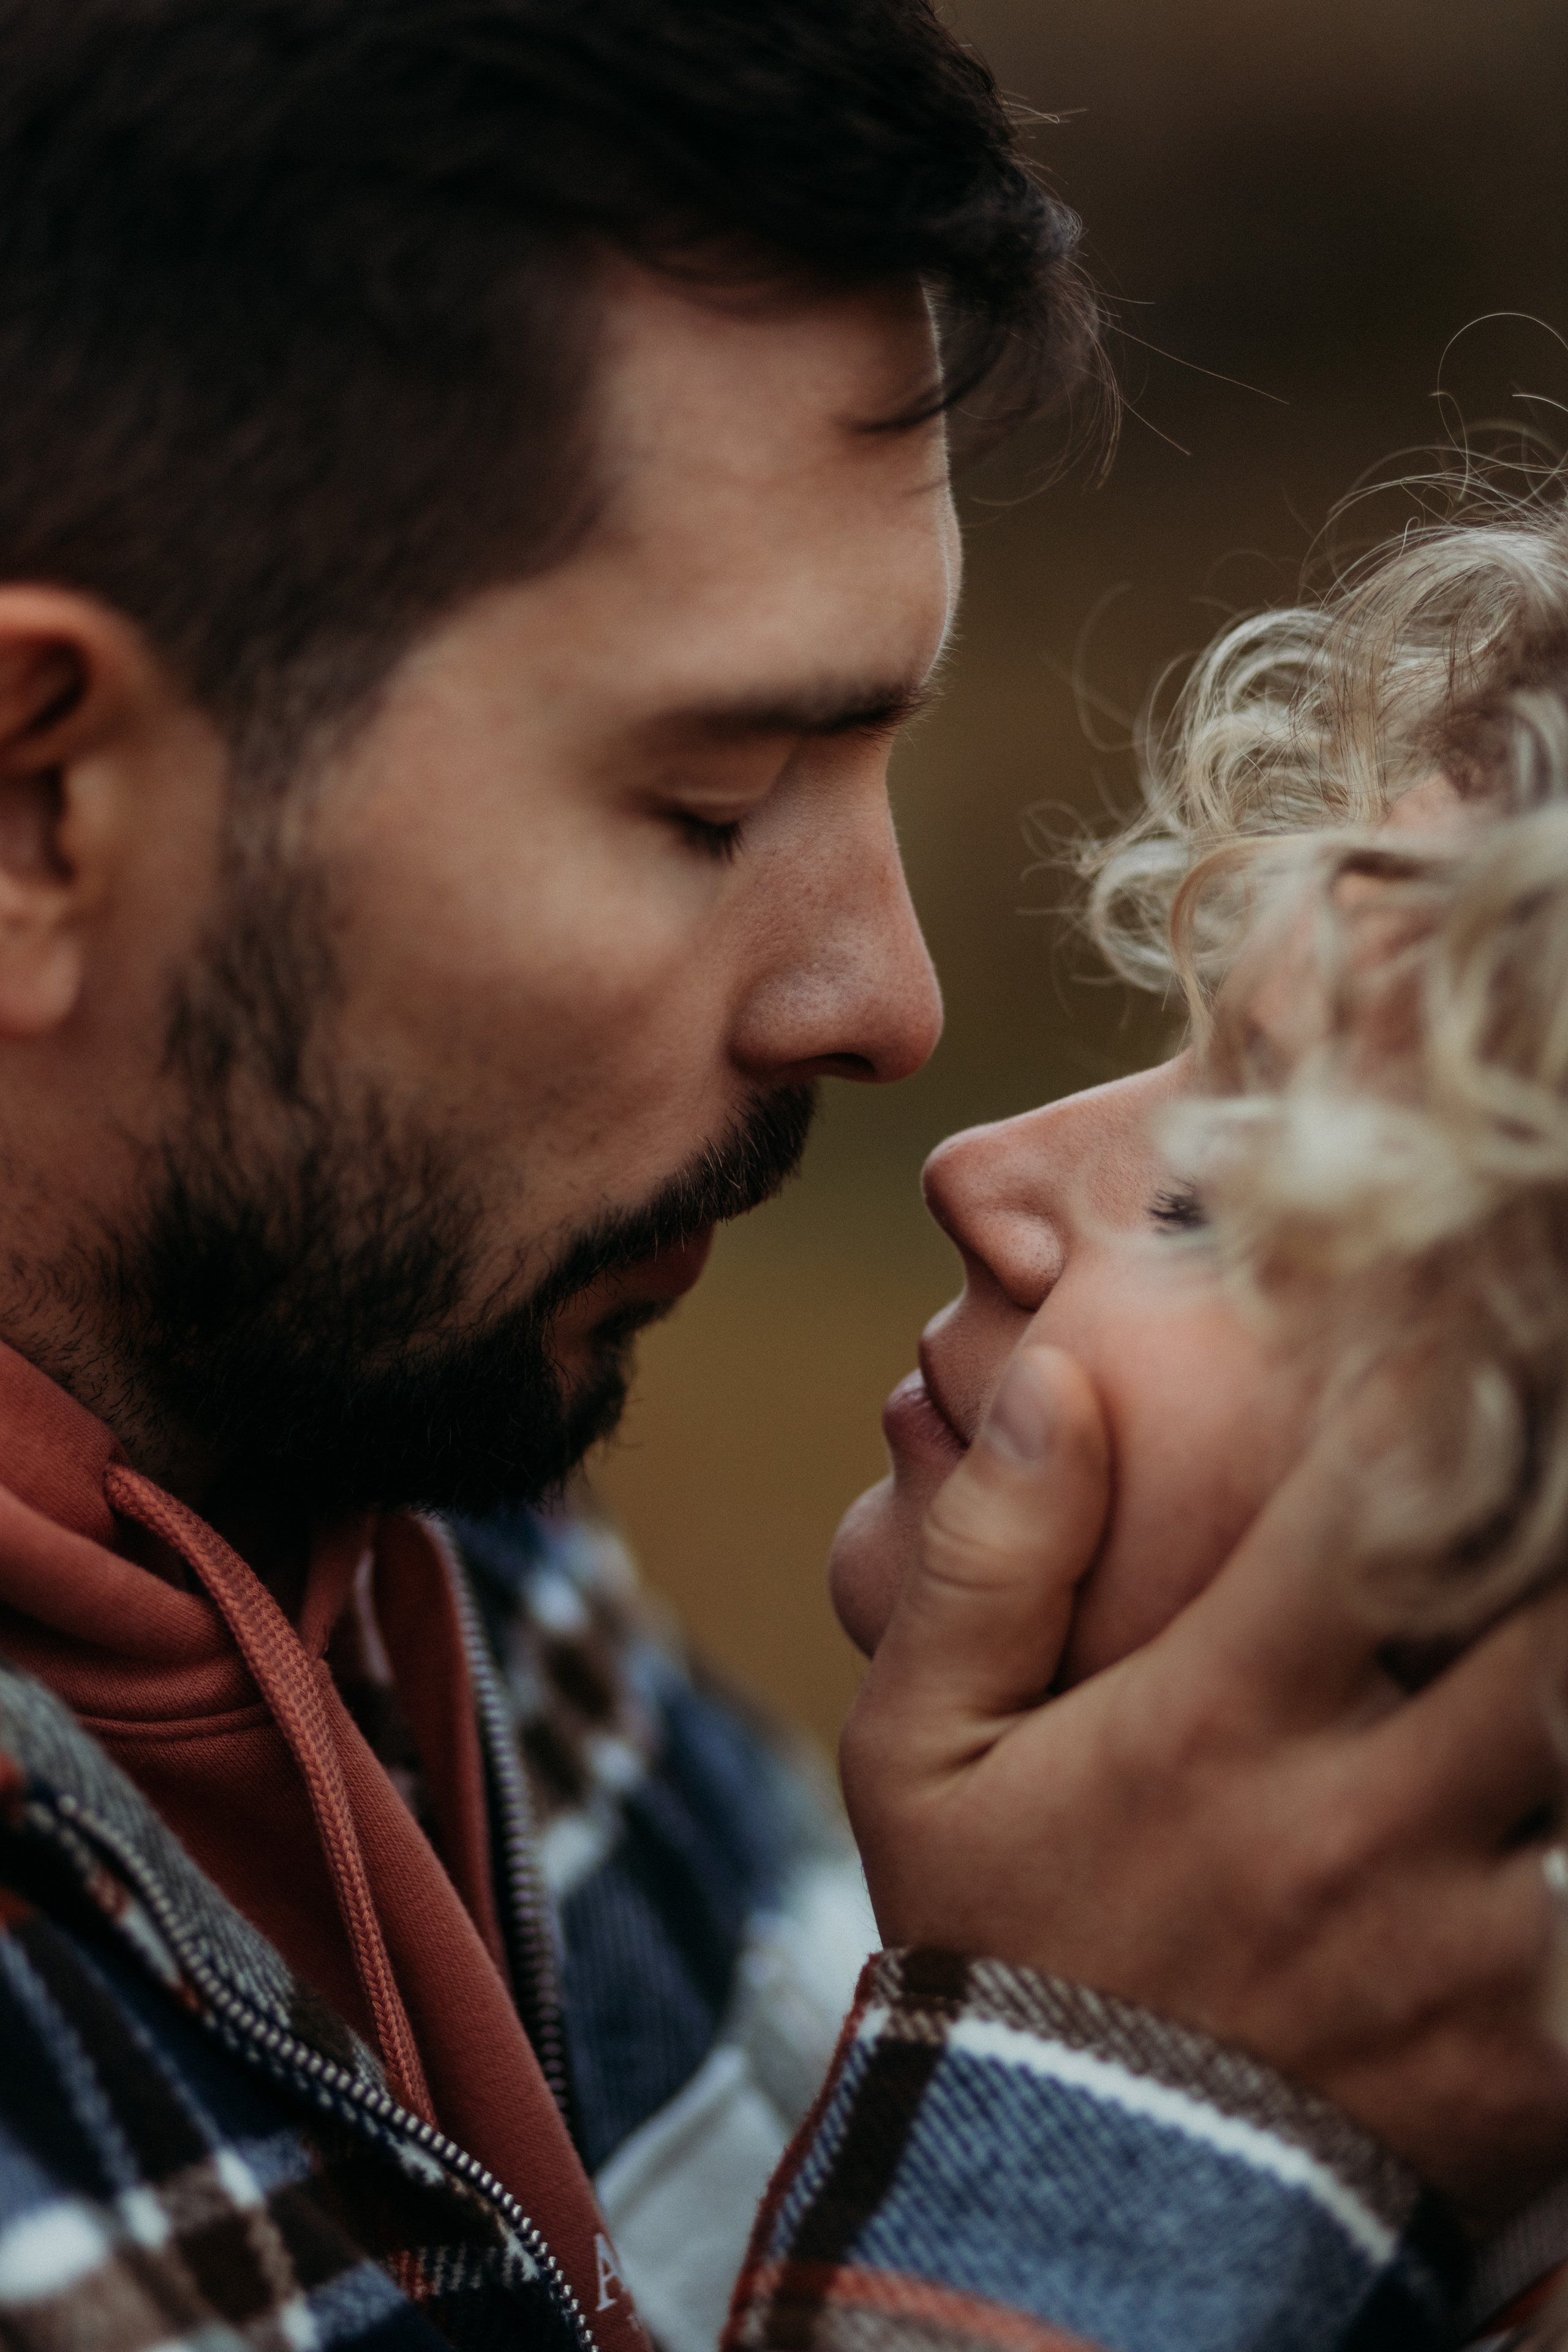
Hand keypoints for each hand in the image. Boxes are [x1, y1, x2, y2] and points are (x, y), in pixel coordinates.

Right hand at [841, 1341, 1567, 2236]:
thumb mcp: (922, 1749)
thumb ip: (990, 1557)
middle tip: (1547, 1457)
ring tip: (1536, 1615)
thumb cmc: (996, 1943)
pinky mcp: (1535, 2052)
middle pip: (1551, 1613)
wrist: (1067, 2211)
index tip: (1484, 1301)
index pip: (1380, 1497)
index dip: (1456, 1380)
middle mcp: (1364, 1816)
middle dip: (1566, 1511)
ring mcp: (1465, 1940)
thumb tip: (1061, 1380)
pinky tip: (1538, 1794)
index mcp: (1221, 1716)